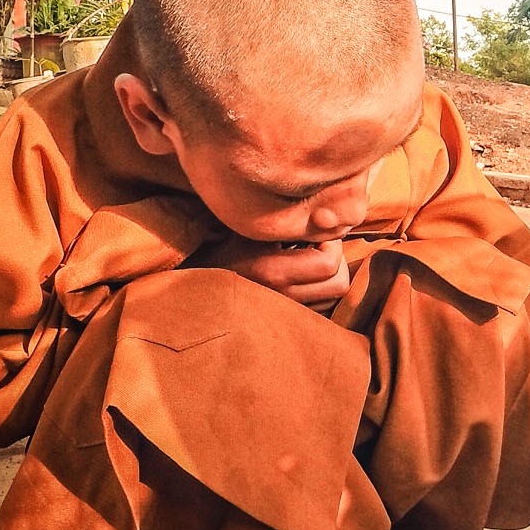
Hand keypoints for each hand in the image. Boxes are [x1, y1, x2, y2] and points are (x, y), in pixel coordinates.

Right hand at [193, 236, 351, 308]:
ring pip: (331, 296)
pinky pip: (317, 303)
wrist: (190, 282)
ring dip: (328, 274)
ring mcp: (283, 310)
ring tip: (308, 256)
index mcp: (272, 272)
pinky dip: (317, 287)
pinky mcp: (282, 316)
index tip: (316, 229)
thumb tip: (323, 213)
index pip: (329, 263)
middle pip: (338, 283)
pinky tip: (298, 272)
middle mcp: (282, 296)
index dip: (331, 242)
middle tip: (318, 242)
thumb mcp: (247, 229)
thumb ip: (285, 223)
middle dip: (336, 259)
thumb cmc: (217, 245)